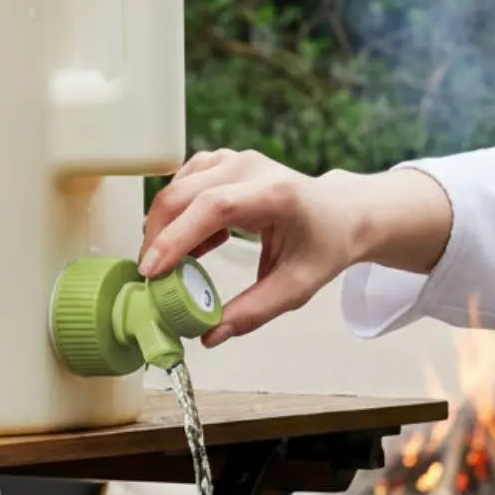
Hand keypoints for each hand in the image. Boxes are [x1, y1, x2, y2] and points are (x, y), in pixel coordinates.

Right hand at [137, 150, 452, 344]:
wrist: (342, 213)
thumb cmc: (325, 243)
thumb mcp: (297, 286)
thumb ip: (254, 312)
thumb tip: (210, 334)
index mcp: (275, 193)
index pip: (213, 207)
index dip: (176, 237)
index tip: (152, 270)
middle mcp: (249, 167)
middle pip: (183, 193)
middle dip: (158, 237)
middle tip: (152, 278)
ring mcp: (233, 160)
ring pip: (176, 187)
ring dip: (165, 226)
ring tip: (176, 266)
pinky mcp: (222, 163)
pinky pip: (183, 184)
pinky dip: (177, 215)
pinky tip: (194, 244)